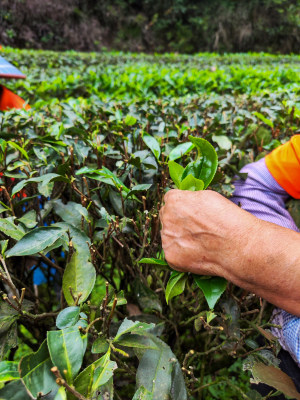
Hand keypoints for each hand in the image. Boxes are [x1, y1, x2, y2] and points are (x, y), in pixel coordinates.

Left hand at [160, 189, 299, 314]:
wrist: (237, 246)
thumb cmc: (227, 219)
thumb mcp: (208, 196)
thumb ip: (189, 198)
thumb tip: (183, 202)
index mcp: (173, 200)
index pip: (170, 200)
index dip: (182, 207)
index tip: (192, 213)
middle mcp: (166, 218)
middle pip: (167, 217)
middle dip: (178, 222)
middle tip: (196, 229)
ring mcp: (167, 239)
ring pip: (169, 236)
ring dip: (178, 238)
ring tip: (200, 242)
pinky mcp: (170, 257)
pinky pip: (173, 253)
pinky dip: (182, 254)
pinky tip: (198, 253)